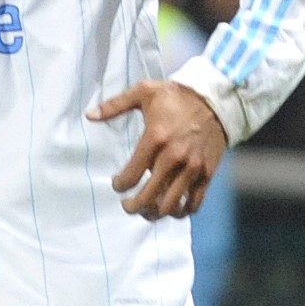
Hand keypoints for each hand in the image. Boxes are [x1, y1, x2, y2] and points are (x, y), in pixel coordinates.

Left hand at [90, 77, 226, 220]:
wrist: (215, 99)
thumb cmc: (177, 96)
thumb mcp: (144, 92)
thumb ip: (115, 105)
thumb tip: (89, 115)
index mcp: (155, 138)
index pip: (131, 176)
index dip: (120, 185)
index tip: (117, 184)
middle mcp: (174, 157)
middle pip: (149, 197)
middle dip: (133, 206)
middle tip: (128, 205)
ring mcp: (193, 168)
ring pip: (171, 206)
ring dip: (156, 213)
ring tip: (148, 211)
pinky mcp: (207, 173)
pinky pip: (195, 203)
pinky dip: (182, 211)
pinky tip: (173, 208)